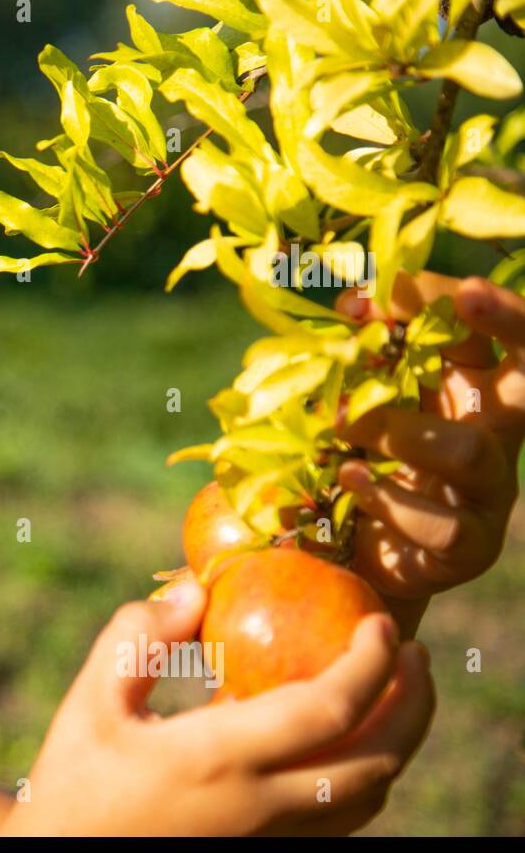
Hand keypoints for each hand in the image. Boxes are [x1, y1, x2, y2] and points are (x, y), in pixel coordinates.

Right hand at [0, 578, 433, 835]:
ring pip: (367, 799)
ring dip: (396, 742)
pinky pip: (341, 820)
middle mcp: (260, 808)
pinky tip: (343, 741)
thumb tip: (198, 590)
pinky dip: (364, 773)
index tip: (381, 623)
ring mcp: (270, 841)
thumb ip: (138, 637)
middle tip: (413, 654)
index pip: (328, 710)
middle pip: (376, 762)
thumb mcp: (91, 701)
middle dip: (413, 704)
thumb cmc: (73, 782)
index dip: (371, 662)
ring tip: (393, 693)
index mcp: (218, 760)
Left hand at [333, 272, 524, 636]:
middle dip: (512, 321)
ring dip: (402, 431)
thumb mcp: (356, 406)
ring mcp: (488, 493)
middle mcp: (495, 433)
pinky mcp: (468, 547)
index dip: (437, 301)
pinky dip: (389, 500)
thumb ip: (359, 362)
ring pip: (471, 452)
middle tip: (469, 294)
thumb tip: (352, 303)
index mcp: (470, 390)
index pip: (481, 330)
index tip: (369, 297)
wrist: (351, 558)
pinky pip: (443, 525)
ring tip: (344, 422)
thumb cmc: (356, 464)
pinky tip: (348, 480)